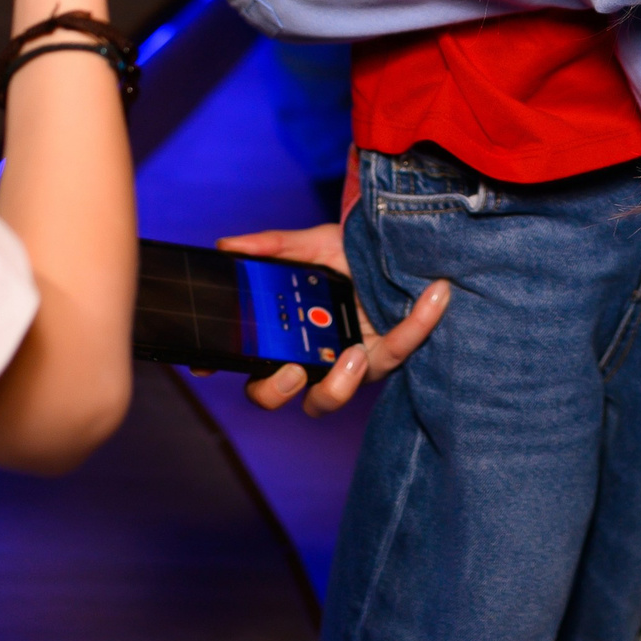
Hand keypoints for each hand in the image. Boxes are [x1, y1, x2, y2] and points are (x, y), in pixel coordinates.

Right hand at [219, 222, 450, 416]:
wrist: (399, 248)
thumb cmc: (351, 252)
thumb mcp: (317, 242)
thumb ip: (275, 245)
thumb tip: (227, 246)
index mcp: (285, 332)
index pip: (244, 358)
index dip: (219, 366)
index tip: (205, 364)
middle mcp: (311, 355)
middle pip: (279, 393)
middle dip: (276, 391)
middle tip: (290, 369)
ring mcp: (348, 362)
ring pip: (330, 398)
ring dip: (337, 386)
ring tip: (351, 358)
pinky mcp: (388, 354)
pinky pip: (401, 349)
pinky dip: (420, 320)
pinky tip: (435, 293)